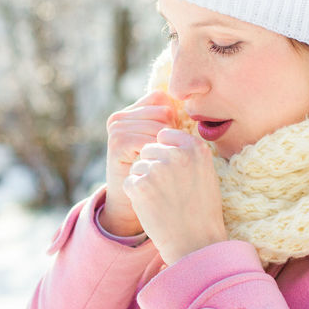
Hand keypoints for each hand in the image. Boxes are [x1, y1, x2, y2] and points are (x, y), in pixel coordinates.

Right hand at [99, 91, 178, 236]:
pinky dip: (157, 157)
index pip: (163, 100)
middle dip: (171, 136)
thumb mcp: (164, 145)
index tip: (168, 145)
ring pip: (159, 127)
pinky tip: (152, 169)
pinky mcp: (117, 144)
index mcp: (130, 113)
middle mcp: (119, 118)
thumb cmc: (158, 176)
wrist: (139, 208)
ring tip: (157, 165)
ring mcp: (116, 130)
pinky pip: (149, 141)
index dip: (173, 122)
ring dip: (166, 149)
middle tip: (163, 159)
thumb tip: (192, 100)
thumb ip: (171, 122)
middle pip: (163, 112)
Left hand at [123, 128, 226, 264]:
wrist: (196, 242)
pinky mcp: (141, 185)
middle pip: (149, 149)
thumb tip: (163, 135)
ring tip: (162, 200)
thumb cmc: (201, 209)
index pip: (164, 135)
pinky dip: (136, 195)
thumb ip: (187, 151)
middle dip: (153, 167)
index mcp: (195, 147)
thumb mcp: (205, 172)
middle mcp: (177, 154)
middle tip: (168, 191)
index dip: (165, 154)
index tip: (174, 174)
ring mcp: (158, 168)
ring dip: (144, 181)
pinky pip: (129, 182)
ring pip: (137, 166)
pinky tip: (152, 207)